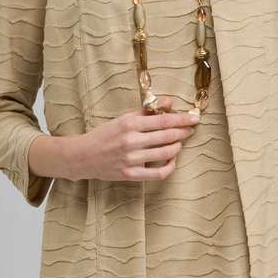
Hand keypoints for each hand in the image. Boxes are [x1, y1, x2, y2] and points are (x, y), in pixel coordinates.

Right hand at [72, 96, 198, 180]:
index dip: (182, 119)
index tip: (194, 117)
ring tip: (180, 142)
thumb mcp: (124, 118)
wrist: (83, 155)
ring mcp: (131, 159)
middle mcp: (131, 141)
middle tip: (192, 128)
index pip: (163, 120)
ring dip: (177, 147)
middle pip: (167, 136)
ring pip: (165, 154)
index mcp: (129, 123)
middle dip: (184, 132)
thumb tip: (170, 102)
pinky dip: (169, 167)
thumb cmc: (105, 134)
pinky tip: (171, 160)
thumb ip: (147, 111)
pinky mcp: (130, 175)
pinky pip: (157, 174)